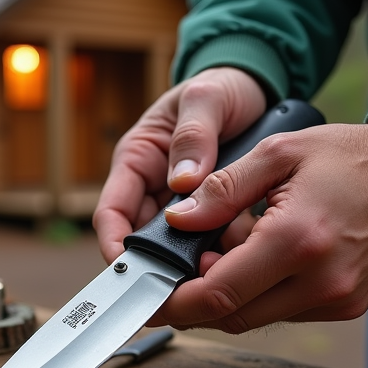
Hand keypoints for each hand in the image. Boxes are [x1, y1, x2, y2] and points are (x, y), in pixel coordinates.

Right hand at [93, 67, 266, 263]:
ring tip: (221, 264)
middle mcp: (153, 187)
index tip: (128, 270)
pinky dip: (224, 249)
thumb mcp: (207, 98)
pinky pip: (212, 240)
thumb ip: (194, 135)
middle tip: (183, 282)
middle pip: (143, 239)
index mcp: (137, 159)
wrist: (255, 88)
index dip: (114, 245)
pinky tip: (243, 252)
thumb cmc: (222, 86)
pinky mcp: (212, 211)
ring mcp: (181, 203)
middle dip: (160, 263)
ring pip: (178, 246)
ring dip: (196, 258)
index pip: (111, 213)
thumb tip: (182, 181)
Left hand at [154, 122, 367, 331]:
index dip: (171, 303)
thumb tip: (176, 220)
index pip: (216, 294)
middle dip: (191, 302)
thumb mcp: (279, 153)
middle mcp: (319, 283)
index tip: (145, 298)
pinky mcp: (346, 306)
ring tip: (221, 251)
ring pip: (255, 318)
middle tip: (170, 275)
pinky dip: (257, 294)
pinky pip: (283, 312)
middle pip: (230, 317)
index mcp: (296, 242)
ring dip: (225, 296)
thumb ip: (222, 188)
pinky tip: (254, 259)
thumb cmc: (353, 158)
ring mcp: (336, 301)